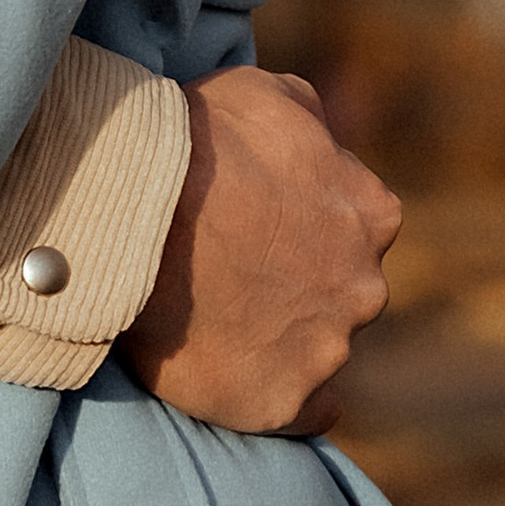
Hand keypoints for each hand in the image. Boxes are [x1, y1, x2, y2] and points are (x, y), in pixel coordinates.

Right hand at [123, 65, 400, 436]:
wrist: (135, 210)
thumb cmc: (192, 141)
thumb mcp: (260, 92)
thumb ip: (307, 117)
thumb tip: (318, 132)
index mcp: (370, 212)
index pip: (357, 222)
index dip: (305, 219)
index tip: (260, 220)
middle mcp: (364, 286)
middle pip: (341, 289)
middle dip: (300, 280)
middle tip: (232, 267)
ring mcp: (327, 349)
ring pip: (319, 348)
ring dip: (283, 334)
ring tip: (217, 315)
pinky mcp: (282, 403)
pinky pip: (303, 413)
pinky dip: (282, 396)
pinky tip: (246, 373)